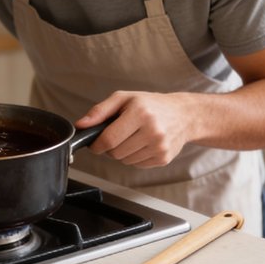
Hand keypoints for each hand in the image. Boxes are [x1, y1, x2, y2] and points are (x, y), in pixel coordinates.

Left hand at [75, 91, 192, 167]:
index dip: (96, 145)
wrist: (183, 115)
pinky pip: (137, 165)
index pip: (108, 139)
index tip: (95, 143)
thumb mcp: (124, 98)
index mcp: (140, 113)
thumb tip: (81, 125)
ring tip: (133, 137)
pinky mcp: (163, 158)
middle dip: (110, 147)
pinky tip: (142, 144)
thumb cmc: (151, 104)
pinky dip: (134, 157)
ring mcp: (159, 147)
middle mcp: (152, 131)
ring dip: (122, 152)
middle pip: (115, 153)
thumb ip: (100, 111)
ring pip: (125, 161)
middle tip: (118, 135)